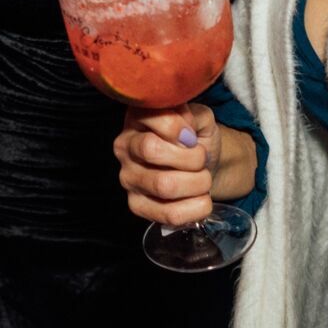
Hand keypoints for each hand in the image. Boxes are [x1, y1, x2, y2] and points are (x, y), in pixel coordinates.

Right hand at [115, 103, 229, 226]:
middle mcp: (124, 146)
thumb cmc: (196, 138)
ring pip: (164, 185)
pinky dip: (196, 208)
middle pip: (152, 150)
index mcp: (137, 117)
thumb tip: (184, 129)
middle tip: (201, 159)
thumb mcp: (199, 117)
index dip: (182, 128)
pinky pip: (169, 213)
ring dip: (197, 183)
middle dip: (191, 157)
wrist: (203, 166)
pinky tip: (200, 198)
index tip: (193, 137)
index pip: (155, 118)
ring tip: (203, 179)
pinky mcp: (136, 205)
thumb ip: (192, 114)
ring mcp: (128, 177)